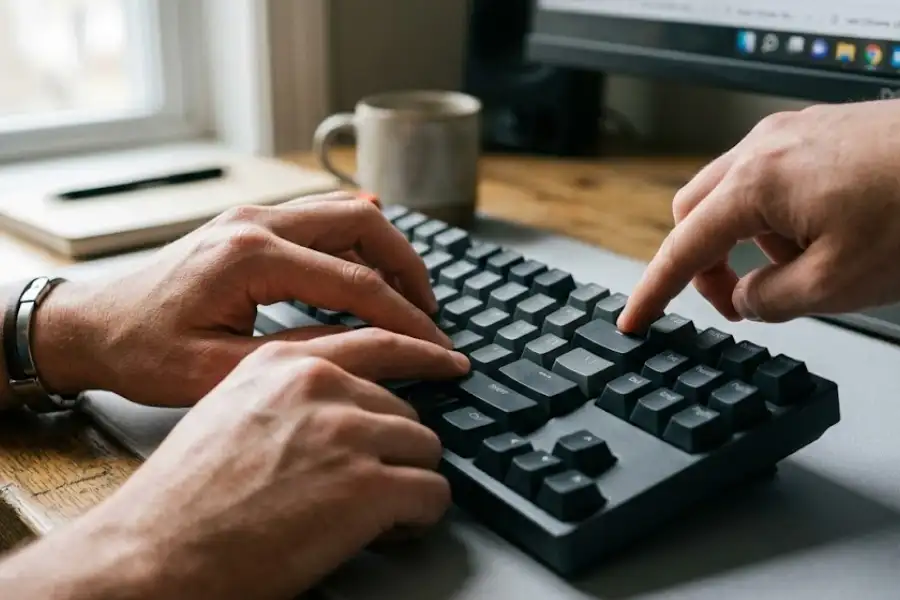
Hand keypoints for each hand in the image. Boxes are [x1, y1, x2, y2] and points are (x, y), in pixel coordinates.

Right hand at [0, 336, 464, 599]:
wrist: (152, 554)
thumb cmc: (183, 497)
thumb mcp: (231, 410)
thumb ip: (291, 394)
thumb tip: (343, 405)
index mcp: (285, 363)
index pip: (378, 343)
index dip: (422, 355)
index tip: (447, 363)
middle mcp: (320, 386)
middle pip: (404, 407)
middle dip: (392, 447)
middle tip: (368, 480)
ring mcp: (347, 433)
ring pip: (425, 448)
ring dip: (406, 480)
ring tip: (370, 511)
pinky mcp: (368, 486)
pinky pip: (432, 493)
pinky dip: (419, 515)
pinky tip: (388, 529)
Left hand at [32, 192, 452, 405]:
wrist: (94, 325)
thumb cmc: (144, 352)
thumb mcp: (222, 369)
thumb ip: (302, 352)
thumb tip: (372, 346)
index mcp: (250, 257)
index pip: (355, 282)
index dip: (405, 318)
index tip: (437, 346)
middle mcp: (256, 223)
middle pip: (363, 223)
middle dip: (408, 268)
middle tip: (431, 313)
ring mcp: (253, 216)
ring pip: (347, 213)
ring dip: (386, 251)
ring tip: (409, 297)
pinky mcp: (251, 224)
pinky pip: (323, 218)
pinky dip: (357, 243)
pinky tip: (370, 272)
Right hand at [618, 99, 899, 331]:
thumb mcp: (836, 284)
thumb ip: (770, 300)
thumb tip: (746, 299)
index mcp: (755, 184)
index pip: (681, 249)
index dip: (653, 292)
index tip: (635, 319)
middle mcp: (763, 148)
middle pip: (694, 212)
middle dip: (703, 262)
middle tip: (738, 300)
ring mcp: (790, 134)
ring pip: (730, 195)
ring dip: (745, 240)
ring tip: (802, 266)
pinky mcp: (817, 132)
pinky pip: (768, 178)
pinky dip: (774, 217)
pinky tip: (822, 236)